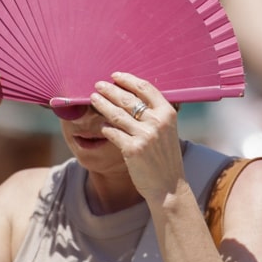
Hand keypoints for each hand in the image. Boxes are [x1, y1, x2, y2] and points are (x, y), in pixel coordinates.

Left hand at [91, 72, 184, 200]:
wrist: (168, 186)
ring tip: (93, 98)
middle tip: (98, 85)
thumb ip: (154, 115)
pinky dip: (105, 127)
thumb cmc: (165, 158)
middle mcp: (157, 122)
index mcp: (167, 114)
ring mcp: (144, 135)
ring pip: (116, 114)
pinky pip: (112, 132)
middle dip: (110, 89)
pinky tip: (100, 125)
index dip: (128, 80)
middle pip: (128, 98)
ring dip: (102, 104)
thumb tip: (131, 97)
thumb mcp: (167, 131)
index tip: (115, 76)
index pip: (145, 88)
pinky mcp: (132, 149)